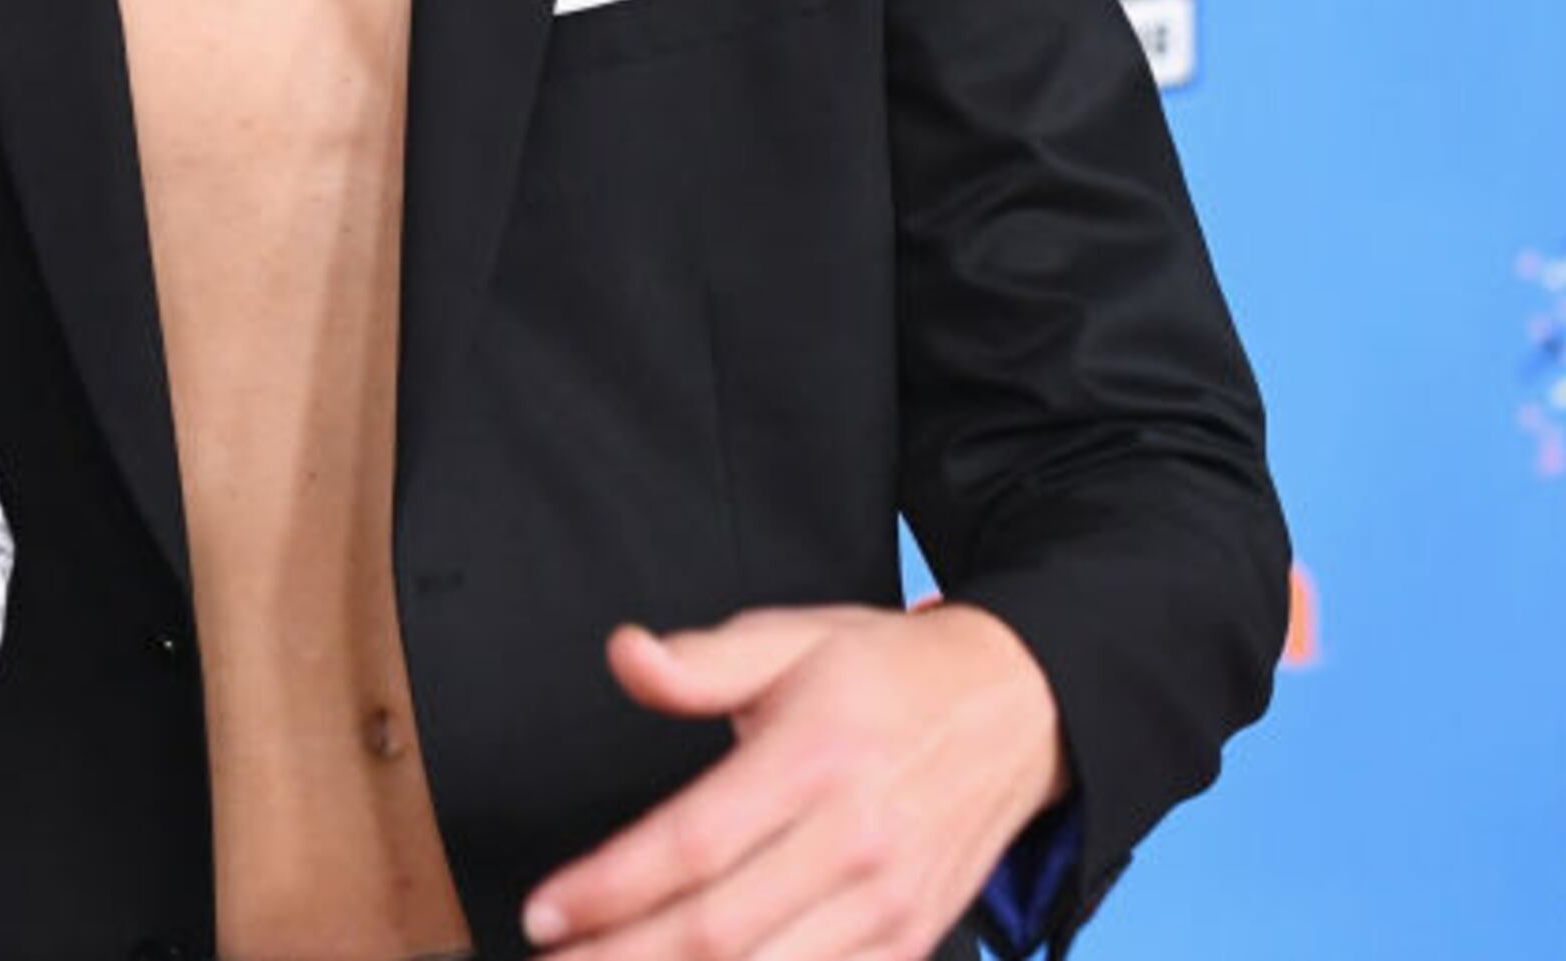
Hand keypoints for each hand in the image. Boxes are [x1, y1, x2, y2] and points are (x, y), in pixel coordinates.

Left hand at [521, 602, 1068, 960]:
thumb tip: (627, 656)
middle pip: (719, 932)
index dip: (609, 888)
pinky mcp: (910, 941)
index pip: (693, 844)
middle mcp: (856, 842)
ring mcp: (889, 903)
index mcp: (816, 759)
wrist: (1022, 711)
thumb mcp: (795, 637)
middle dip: (620, 960)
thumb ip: (703, 661)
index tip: (544, 911)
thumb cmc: (891, 675)